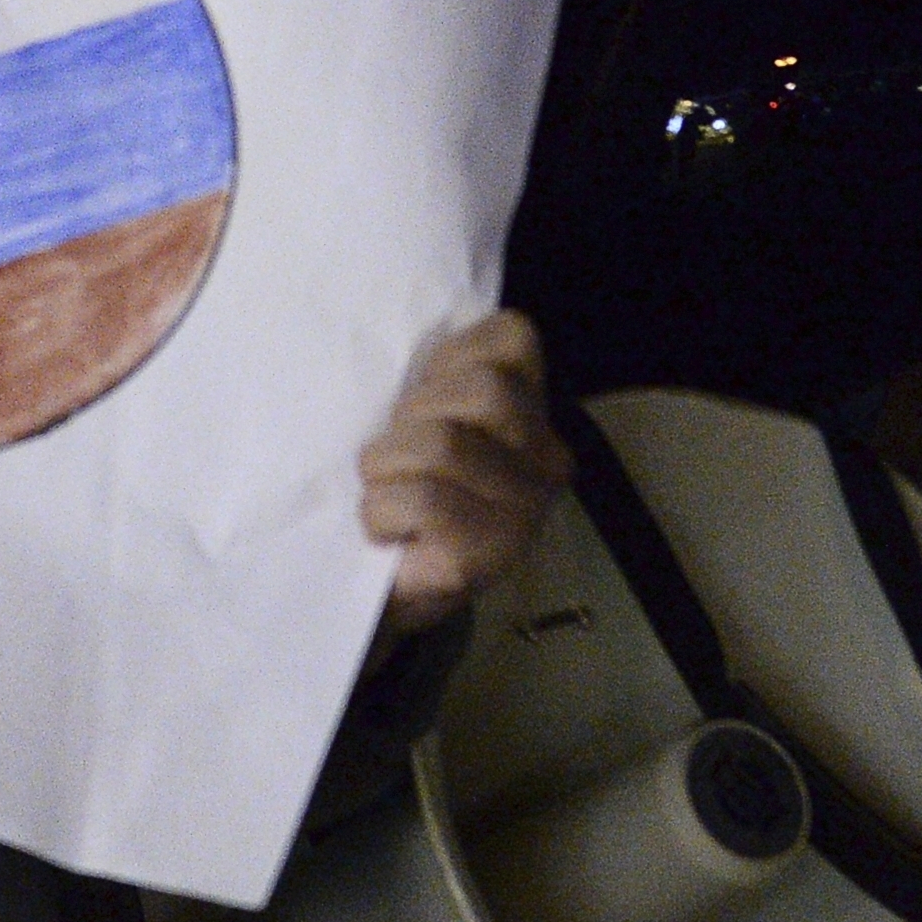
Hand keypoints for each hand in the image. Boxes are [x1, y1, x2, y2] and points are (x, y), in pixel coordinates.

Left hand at [361, 310, 569, 637]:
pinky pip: (424, 500)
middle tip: (393, 456)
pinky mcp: (488, 556)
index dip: (447, 359)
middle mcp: (546, 459)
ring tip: (383, 492)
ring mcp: (524, 512)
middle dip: (414, 414)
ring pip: (444, 443)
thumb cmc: (396, 486)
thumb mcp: (421, 413)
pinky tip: (382, 529)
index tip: (418, 403)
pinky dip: (382, 509)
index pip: (512, 336)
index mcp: (534, 410)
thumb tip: (392, 332)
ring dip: (385, 466)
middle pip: (483, 389)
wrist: (374, 589)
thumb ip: (436, 374)